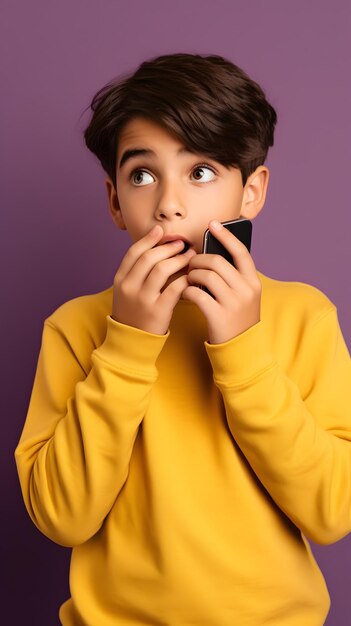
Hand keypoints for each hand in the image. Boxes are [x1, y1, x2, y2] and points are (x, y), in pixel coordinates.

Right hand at [112, 225, 195, 334]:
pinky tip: (191, 275)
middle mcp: (129, 287)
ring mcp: (143, 299)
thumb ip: (137, 272)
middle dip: (167, 247)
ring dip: (178, 259)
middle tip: (181, 244)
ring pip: (161, 270)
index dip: (148, 239)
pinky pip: (174, 289)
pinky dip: (184, 279)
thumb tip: (157, 249)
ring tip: (189, 256)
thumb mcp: (127, 291)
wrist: (132, 341)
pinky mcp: (157, 311)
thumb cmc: (134, 312)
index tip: (161, 231)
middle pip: (149, 258)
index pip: (133, 252)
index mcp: (120, 280)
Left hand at [182, 220, 261, 343]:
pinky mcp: (219, 316)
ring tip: (188, 279)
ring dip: (192, 275)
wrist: (240, 349)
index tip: (212, 224)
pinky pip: (197, 294)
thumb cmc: (237, 317)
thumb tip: (212, 253)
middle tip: (190, 264)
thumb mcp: (243, 295)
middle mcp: (246, 290)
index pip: (240, 252)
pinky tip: (186, 293)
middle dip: (198, 260)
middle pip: (217, 262)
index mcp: (253, 282)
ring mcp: (233, 303)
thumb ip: (233, 276)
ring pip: (205, 276)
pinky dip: (187, 290)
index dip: (226, 236)